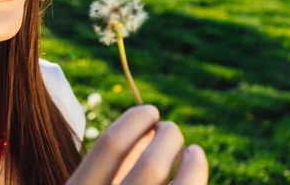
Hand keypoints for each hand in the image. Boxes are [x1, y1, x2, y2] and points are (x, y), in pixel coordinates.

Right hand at [67, 105, 207, 184]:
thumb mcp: (92, 184)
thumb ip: (110, 168)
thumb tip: (147, 129)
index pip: (111, 145)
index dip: (134, 121)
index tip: (150, 111)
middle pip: (151, 165)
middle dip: (168, 139)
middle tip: (171, 130)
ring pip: (178, 184)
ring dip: (192, 161)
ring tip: (193, 151)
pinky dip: (197, 173)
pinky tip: (195, 163)